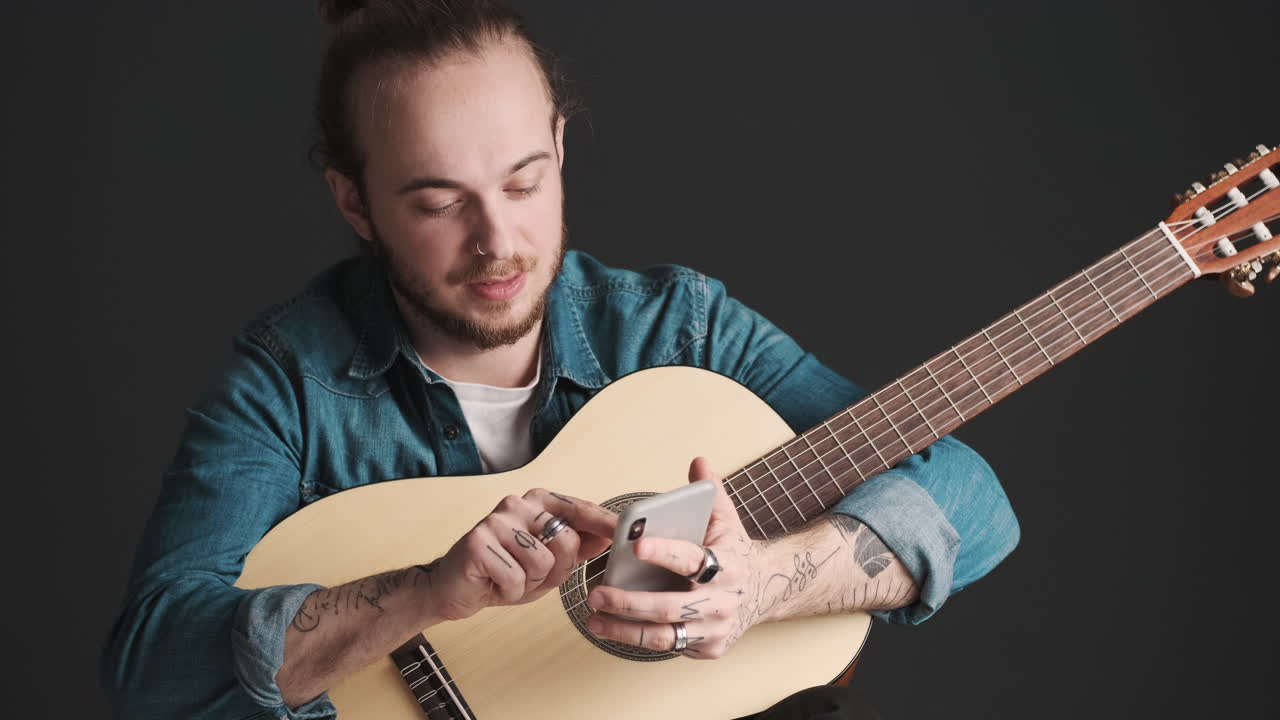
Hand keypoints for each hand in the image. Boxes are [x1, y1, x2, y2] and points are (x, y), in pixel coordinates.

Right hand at [430, 488, 616, 621]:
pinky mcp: (479, 541)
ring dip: (529, 583)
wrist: (452, 588)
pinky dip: (510, 590)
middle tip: (530, 575)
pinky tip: (494, 582)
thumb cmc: (501, 572)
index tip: (630, 531)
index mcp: (538, 502)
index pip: (580, 509)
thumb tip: (607, 538)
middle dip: (555, 571)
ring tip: (509, 577)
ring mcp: (497, 519)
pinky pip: (517, 577)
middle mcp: (518, 504)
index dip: (606, 524)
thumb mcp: (547, 563)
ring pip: (542, 563)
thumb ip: (575, 548)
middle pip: (565, 540)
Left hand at [585, 457, 762, 658]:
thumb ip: (710, 490)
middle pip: (670, 607)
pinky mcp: (707, 648)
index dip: (665, 552)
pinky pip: (667, 646)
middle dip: (629, 602)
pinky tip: (611, 628)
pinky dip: (636, 638)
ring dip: (624, 629)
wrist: (765, 589)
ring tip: (593, 618)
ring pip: (664, 635)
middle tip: (595, 592)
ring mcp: (715, 629)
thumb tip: (698, 462)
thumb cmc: (732, 551)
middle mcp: (724, 601)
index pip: (693, 559)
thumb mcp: (726, 519)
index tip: (636, 544)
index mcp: (728, 564)